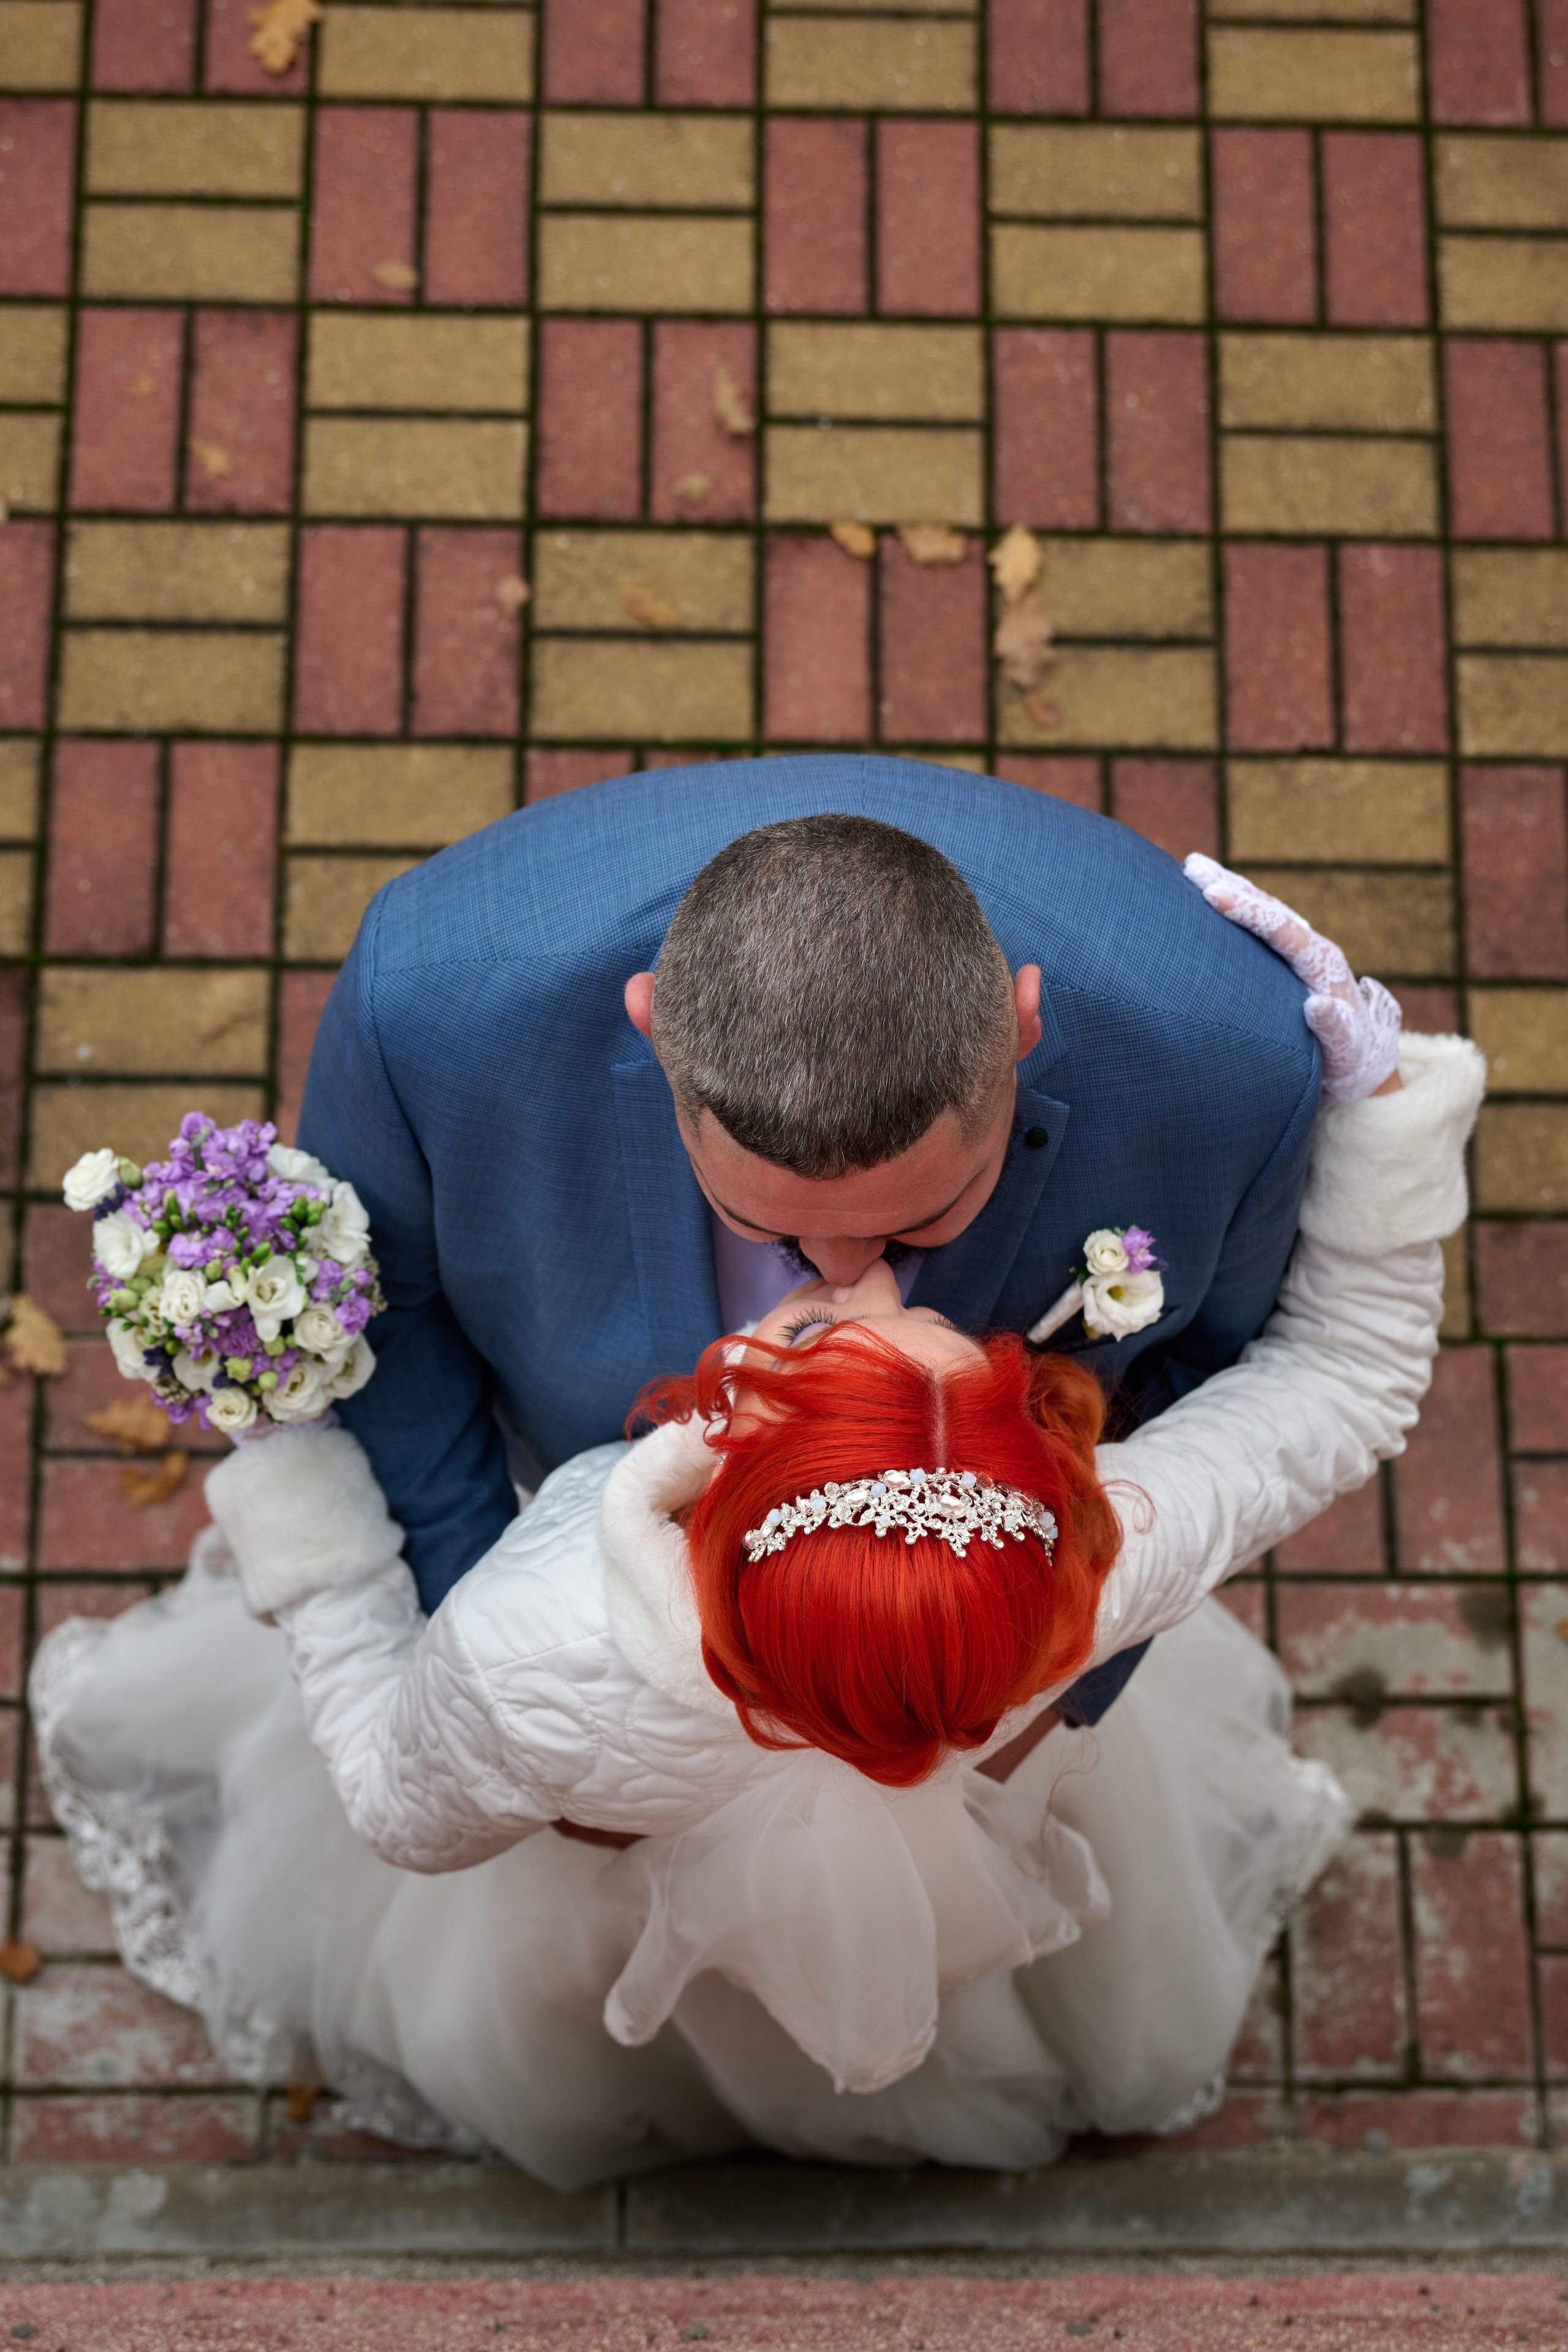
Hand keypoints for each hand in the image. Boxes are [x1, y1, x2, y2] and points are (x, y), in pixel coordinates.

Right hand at [1183, 854, 1402, 1103]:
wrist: (1362, 1057)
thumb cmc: (1350, 1057)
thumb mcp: (1345, 1048)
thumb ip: (1334, 1028)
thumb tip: (1317, 1005)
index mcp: (1322, 963)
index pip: (1281, 928)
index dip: (1247, 910)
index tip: (1212, 895)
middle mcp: (1312, 947)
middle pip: (1268, 908)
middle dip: (1230, 885)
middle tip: (1191, 868)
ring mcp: (1300, 950)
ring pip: (1263, 909)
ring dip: (1230, 886)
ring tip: (1193, 867)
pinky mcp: (1288, 957)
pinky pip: (1260, 923)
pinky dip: (1236, 904)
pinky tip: (1211, 894)